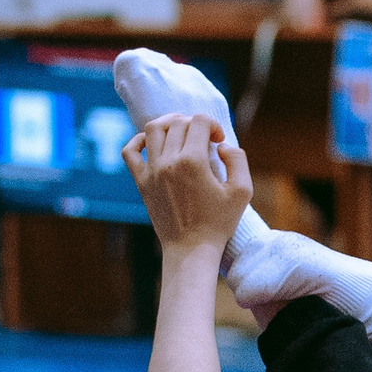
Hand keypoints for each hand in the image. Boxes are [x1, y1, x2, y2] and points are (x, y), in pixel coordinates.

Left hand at [122, 113, 252, 255]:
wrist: (191, 250)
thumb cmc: (219, 223)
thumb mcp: (242, 191)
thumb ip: (238, 160)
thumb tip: (221, 145)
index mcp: (193, 162)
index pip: (199, 121)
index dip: (213, 124)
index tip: (218, 141)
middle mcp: (169, 162)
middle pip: (178, 122)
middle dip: (195, 124)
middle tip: (204, 140)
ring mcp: (152, 171)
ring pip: (154, 128)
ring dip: (169, 123)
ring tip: (181, 132)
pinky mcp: (141, 182)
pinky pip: (130, 151)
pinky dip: (138, 140)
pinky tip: (152, 143)